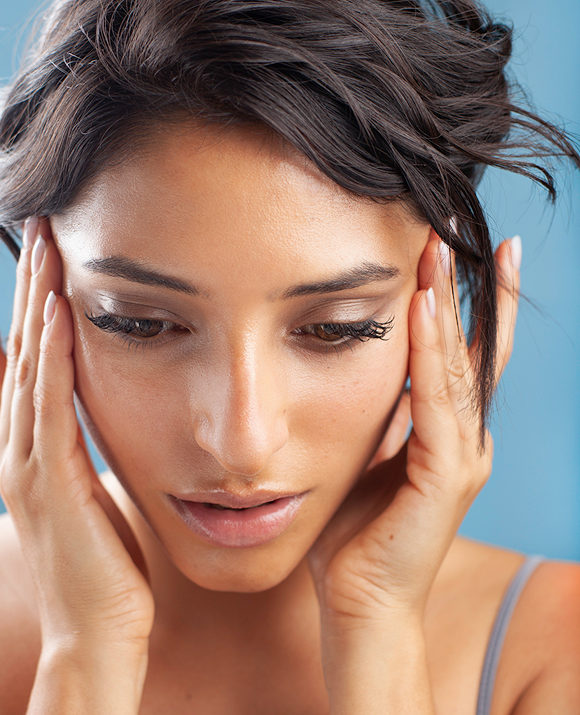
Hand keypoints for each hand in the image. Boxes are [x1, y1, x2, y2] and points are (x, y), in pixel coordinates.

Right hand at [0, 220, 152, 707]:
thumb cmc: (101, 562)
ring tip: (44, 244)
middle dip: (17, 284)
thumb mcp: (87, 489)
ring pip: (26, 364)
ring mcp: (25, 464)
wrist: (98, 630)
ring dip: (35, 300)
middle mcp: (11, 449)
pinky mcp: (52, 480)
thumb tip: (101, 408)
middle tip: (30, 226)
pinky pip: (50, 402)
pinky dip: (49, 353)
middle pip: (8, 347)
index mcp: (21, 450)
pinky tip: (56, 309)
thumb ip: (81, 446)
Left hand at [308, 232, 519, 627]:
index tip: (466, 250)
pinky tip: (423, 311)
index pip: (464, 354)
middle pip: (469, 347)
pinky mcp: (446, 476)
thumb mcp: (367, 453)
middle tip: (454, 228)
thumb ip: (380, 414)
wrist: (360, 599)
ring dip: (448, 305)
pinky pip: (437, 403)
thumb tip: (363, 363)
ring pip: (459, 365)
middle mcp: (466, 438)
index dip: (471, 302)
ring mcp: (463, 457)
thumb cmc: (357, 529)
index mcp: (447, 433)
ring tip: (440, 250)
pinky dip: (430, 355)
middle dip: (461, 286)